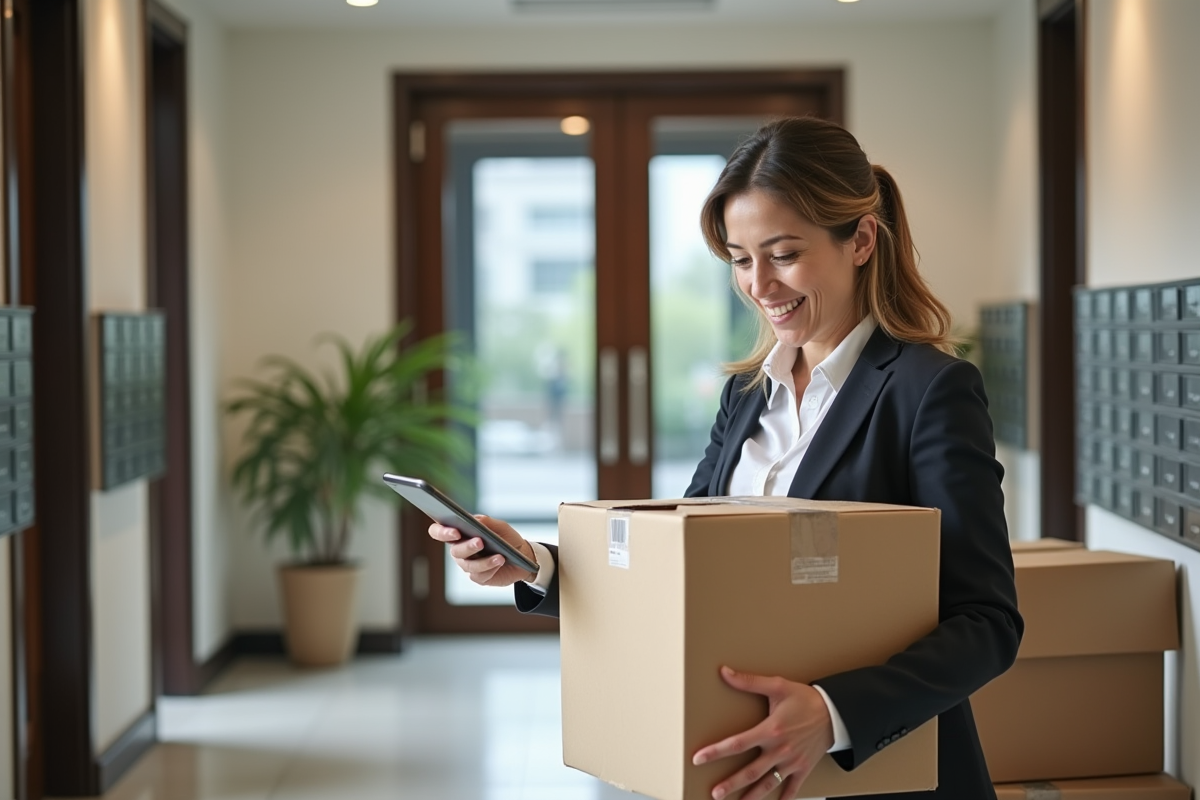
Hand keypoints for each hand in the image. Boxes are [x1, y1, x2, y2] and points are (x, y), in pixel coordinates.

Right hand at [427, 514, 538, 586]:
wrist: (523, 555)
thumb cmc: (506, 538)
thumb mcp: (500, 526)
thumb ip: (486, 521)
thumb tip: (474, 519)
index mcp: (459, 534)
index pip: (438, 531)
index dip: (442, 532)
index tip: (455, 531)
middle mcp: (460, 550)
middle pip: (455, 551)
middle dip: (467, 546)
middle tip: (480, 541)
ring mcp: (467, 565)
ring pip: (468, 565)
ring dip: (484, 561)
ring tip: (499, 556)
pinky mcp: (478, 577)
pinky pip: (479, 575)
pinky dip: (491, 568)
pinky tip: (500, 562)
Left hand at [692, 666, 834, 799]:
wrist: (835, 712)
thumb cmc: (804, 699)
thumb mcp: (777, 686)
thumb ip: (749, 682)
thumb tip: (724, 672)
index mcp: (770, 730)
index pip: (737, 744)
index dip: (716, 752)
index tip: (698, 759)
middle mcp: (779, 750)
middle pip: (749, 772)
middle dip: (730, 784)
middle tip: (714, 793)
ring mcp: (791, 762)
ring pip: (768, 784)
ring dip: (752, 796)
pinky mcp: (803, 768)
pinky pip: (792, 789)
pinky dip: (783, 799)